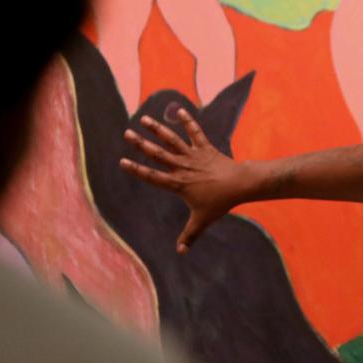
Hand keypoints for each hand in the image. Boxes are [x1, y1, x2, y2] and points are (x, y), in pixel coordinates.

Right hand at [120, 108, 250, 253]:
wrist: (239, 184)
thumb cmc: (220, 202)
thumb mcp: (202, 220)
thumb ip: (189, 235)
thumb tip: (180, 253)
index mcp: (178, 183)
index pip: (153, 176)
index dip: (137, 169)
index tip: (122, 161)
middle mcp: (182, 167)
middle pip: (158, 154)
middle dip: (141, 144)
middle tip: (126, 133)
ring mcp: (193, 155)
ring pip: (172, 139)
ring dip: (158, 128)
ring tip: (144, 118)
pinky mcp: (205, 147)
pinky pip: (195, 131)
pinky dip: (187, 120)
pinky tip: (178, 109)